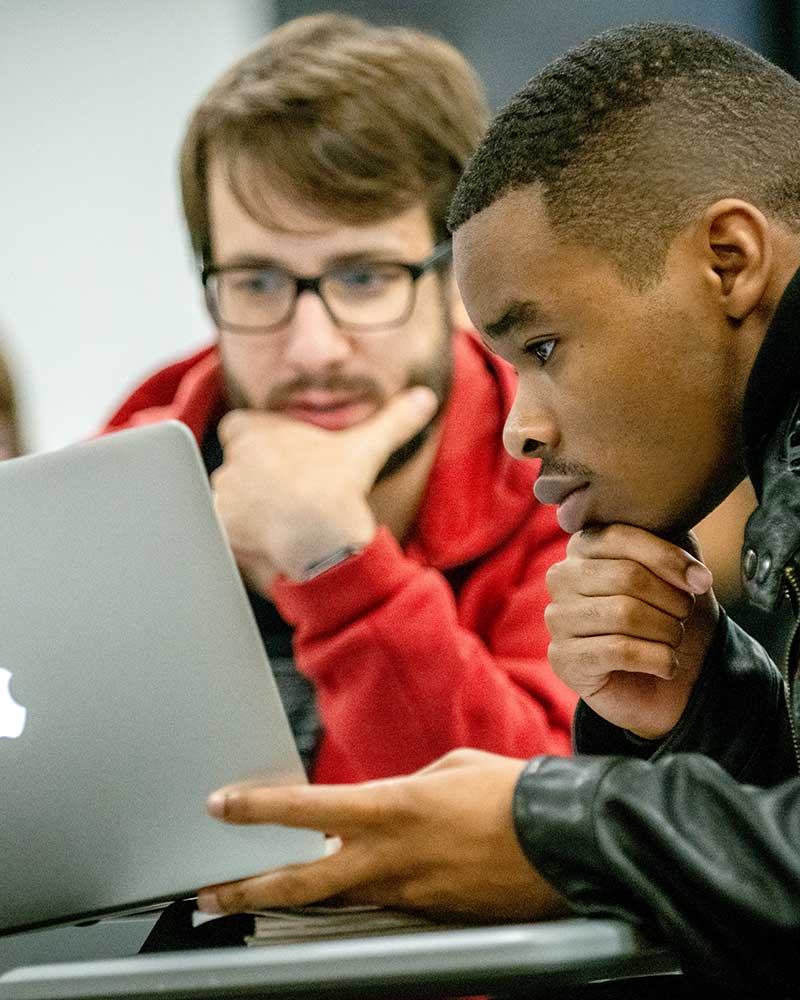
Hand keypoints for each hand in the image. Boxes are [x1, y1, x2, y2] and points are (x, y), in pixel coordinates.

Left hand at [196, 749, 568, 920]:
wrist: (562, 841)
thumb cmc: (507, 791)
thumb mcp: (447, 768)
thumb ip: (399, 789)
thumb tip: (375, 810)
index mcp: (391, 806)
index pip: (305, 810)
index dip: (256, 808)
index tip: (220, 805)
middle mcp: (390, 856)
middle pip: (302, 884)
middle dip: (249, 891)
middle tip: (209, 896)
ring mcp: (407, 892)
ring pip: (337, 898)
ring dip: (299, 893)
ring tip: (262, 889)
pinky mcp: (427, 914)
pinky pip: (379, 902)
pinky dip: (358, 891)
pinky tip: (352, 879)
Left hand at [212, 386, 436, 582]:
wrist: (321, 536)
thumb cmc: (340, 488)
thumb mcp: (367, 446)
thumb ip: (393, 420)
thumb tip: (425, 398)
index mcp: (256, 430)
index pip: (238, 428)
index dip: (258, 443)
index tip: (281, 462)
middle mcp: (231, 458)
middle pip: (235, 466)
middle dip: (255, 480)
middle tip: (289, 497)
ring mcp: (223, 493)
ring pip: (229, 498)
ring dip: (247, 508)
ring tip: (281, 521)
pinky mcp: (219, 525)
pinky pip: (221, 528)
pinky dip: (239, 534)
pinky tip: (267, 539)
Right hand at [545, 525, 718, 738]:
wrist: (668, 680)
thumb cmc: (668, 616)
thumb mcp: (675, 568)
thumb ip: (673, 537)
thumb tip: (682, 539)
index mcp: (583, 547)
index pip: (621, 536)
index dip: (668, 558)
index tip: (702, 581)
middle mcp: (560, 577)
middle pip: (626, 577)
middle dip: (672, 601)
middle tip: (685, 618)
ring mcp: (557, 619)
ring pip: (623, 614)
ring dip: (667, 632)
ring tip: (675, 641)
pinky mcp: (562, 659)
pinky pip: (618, 651)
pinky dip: (657, 659)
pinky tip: (667, 665)